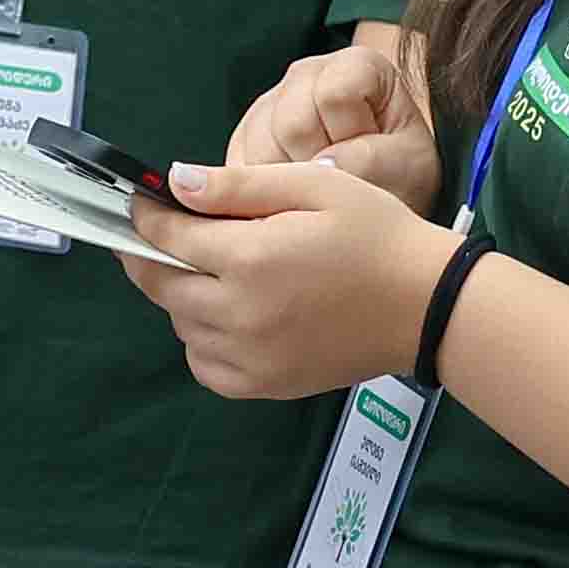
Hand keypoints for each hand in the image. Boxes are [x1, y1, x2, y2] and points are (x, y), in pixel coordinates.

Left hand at [134, 150, 452, 399]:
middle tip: (158, 236)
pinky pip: (204, 365)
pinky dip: (202, 340)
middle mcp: (240, 314)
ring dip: (181, 296)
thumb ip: (238, 186)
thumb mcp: (313, 187)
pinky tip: (228, 316)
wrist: (427, 305)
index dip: (147, 217)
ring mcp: (250, 357)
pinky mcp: (265, 385)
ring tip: (212, 271)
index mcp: (250, 258)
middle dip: (150, 256)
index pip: (168, 237)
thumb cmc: (376, 235)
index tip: (140, 203)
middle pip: (162, 285)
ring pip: (181, 324)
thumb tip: (175, 182)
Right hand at [227, 33, 425, 176]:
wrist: (382, 192)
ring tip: (324, 188)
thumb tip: (319, 166)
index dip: (352, 135)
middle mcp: (304, 73)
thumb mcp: (408, 166)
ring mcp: (269, 103)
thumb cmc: (401, 171)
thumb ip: (371, 159)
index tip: (372, 151)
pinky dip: (268, 193)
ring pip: (262, 150)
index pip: (334, 96)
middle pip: (292, 125)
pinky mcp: (243, 137)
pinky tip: (298, 195)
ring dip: (293, 183)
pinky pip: (241, 168)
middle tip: (346, 178)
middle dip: (320, 166)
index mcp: (354, 64)